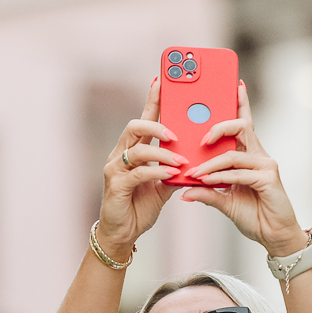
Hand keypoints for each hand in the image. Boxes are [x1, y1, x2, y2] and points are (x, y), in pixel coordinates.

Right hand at [95, 79, 183, 263]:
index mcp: (133, 149)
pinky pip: (137, 172)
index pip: (144, 118)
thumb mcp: (164, 184)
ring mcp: (115, 169)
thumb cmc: (140, 205)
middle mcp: (120, 154)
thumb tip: (197, 156)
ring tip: (181, 160)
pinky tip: (171, 174)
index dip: (153, 99)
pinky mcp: (115, 185)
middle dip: (157, 124)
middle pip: (136, 126)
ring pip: (137, 148)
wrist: (123, 232)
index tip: (163, 80)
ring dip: (162, 152)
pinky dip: (156, 171)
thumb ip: (176, 168)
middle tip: (177, 132)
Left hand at [180, 81, 307, 256]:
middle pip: (241, 126)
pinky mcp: (269, 179)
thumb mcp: (224, 202)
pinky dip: (221, 177)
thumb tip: (184, 189)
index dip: (240, 102)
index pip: (243, 124)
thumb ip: (207, 192)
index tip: (234, 84)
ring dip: (211, 162)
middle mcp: (260, 156)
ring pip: (235, 152)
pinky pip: (240, 172)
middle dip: (219, 126)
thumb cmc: (253, 216)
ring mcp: (266, 166)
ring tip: (195, 171)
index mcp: (250, 155)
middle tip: (200, 139)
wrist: (275, 237)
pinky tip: (207, 181)